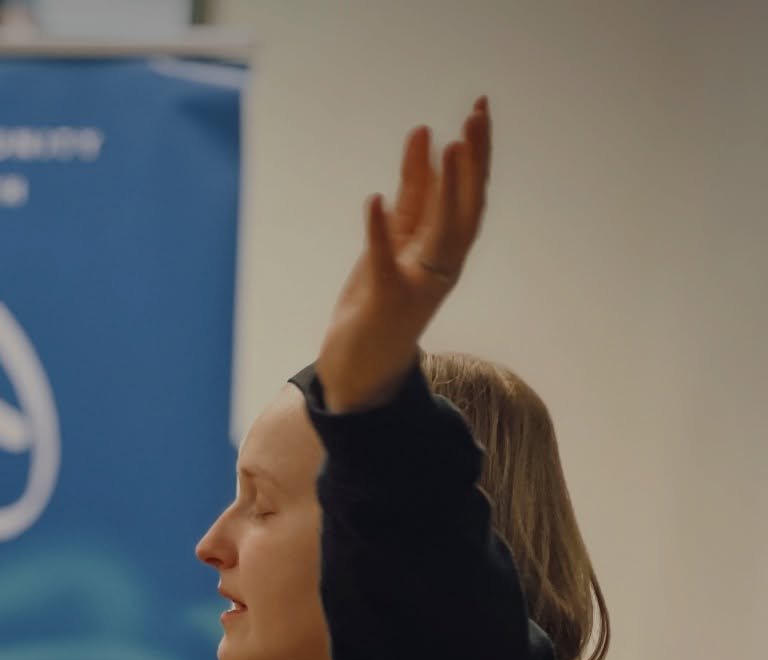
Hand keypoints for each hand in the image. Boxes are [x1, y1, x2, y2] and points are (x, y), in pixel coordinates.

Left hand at [316, 97, 492, 412]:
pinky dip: (379, 231)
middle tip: (476, 115)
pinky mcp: (386, 302)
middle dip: (473, 161)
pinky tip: (375, 200)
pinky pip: (385, 262)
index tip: (479, 110)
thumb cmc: (379, 303)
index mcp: (443, 250)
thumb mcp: (397, 240)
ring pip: (440, 231)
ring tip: (446, 143)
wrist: (359, 370)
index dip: (476, 154)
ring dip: (445, 187)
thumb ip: (413, 197)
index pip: (467, 194)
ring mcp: (417, 285)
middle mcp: (439, 266)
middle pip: (465, 207)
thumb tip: (425, 143)